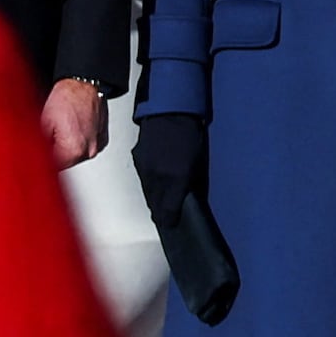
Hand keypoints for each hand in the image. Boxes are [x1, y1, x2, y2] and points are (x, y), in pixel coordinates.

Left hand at [42, 78, 106, 168]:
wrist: (83, 84)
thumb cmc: (66, 98)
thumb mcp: (43, 123)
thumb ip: (37, 145)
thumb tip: (30, 157)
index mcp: (74, 149)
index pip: (53, 167)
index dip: (42, 160)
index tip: (35, 155)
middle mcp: (89, 150)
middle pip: (65, 163)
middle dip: (53, 154)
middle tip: (46, 139)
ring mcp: (96, 145)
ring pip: (75, 156)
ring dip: (65, 149)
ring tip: (59, 130)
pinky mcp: (101, 139)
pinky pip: (85, 147)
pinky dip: (76, 142)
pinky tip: (70, 129)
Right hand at [131, 113, 204, 227]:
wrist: (170, 112)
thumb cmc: (189, 134)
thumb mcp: (197, 162)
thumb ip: (189, 183)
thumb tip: (185, 197)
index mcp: (175, 179)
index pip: (168, 210)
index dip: (169, 220)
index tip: (171, 224)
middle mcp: (158, 177)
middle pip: (155, 204)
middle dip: (161, 211)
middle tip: (166, 215)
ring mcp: (145, 170)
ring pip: (148, 193)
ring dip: (155, 198)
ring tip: (162, 200)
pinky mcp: (138, 161)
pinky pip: (143, 179)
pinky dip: (150, 183)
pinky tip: (157, 181)